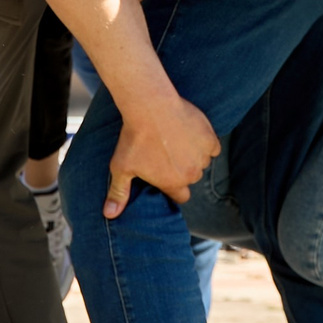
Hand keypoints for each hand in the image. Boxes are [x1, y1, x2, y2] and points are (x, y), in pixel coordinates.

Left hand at [105, 94, 220, 211]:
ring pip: (202, 162)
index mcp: (173, 183)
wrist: (150, 107)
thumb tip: (109, 215)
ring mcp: (202, 156)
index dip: (173, 188)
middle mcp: (191, 173)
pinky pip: (212, 147)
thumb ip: (118, 193)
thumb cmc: (134, 138)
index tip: (165, 176)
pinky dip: (205, 143)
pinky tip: (190, 135)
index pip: (181, 197)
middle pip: (192, 178)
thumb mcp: (121, 167)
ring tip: (177, 141)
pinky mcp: (209, 138)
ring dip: (194, 156)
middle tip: (168, 154)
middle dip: (183, 170)